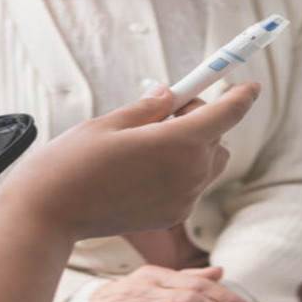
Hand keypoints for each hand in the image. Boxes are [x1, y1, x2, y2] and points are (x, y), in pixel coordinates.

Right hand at [0, 82, 259, 242]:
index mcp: (178, 142)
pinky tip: (142, 169)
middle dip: (201, 119)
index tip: (251, 86)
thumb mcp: (111, 121)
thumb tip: (171, 96)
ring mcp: (182, 199)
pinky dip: (180, 171)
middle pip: (218, 138)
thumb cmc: (73, 160)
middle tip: (165, 111)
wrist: (50, 214)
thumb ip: (149, 108)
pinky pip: (191, 186)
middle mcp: (189, 173)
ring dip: (193, 146)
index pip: (227, 114)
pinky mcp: (171, 215)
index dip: (242, 96)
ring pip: (207, 163)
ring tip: (150, 141)